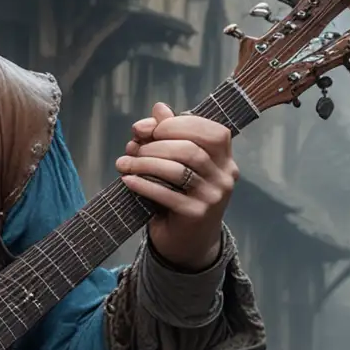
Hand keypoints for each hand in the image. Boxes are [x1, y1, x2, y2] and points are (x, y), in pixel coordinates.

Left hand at [115, 103, 237, 270]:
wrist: (187, 242)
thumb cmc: (180, 195)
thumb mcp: (177, 163)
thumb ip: (170, 134)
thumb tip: (159, 108)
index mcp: (225, 159)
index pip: (212, 132)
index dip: (178, 125)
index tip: (148, 129)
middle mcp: (225, 177)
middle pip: (190, 149)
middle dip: (155, 145)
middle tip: (132, 148)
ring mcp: (213, 197)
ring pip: (177, 170)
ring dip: (145, 163)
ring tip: (124, 163)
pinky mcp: (196, 215)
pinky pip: (166, 194)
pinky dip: (143, 184)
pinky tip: (127, 180)